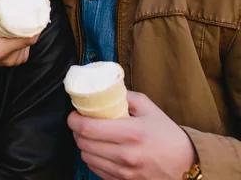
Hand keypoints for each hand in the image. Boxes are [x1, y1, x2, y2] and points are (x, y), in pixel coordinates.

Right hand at [0, 3, 39, 94]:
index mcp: (2, 50)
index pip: (28, 38)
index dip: (33, 24)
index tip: (33, 11)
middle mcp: (12, 57)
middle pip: (29, 37)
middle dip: (25, 23)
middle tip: (19, 10)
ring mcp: (16, 59)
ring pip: (28, 39)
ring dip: (23, 29)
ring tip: (13, 21)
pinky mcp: (17, 58)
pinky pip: (25, 43)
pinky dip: (21, 35)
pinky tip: (12, 30)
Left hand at [68, 91, 195, 179]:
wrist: (189, 167)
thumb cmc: (169, 137)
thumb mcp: (150, 109)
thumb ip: (126, 97)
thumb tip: (104, 90)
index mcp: (132, 133)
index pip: (87, 128)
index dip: (74, 120)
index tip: (75, 114)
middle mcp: (125, 155)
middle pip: (82, 143)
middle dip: (77, 131)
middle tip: (82, 123)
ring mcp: (124, 172)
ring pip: (86, 157)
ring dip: (84, 145)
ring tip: (92, 137)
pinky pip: (96, 170)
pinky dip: (94, 159)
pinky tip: (101, 151)